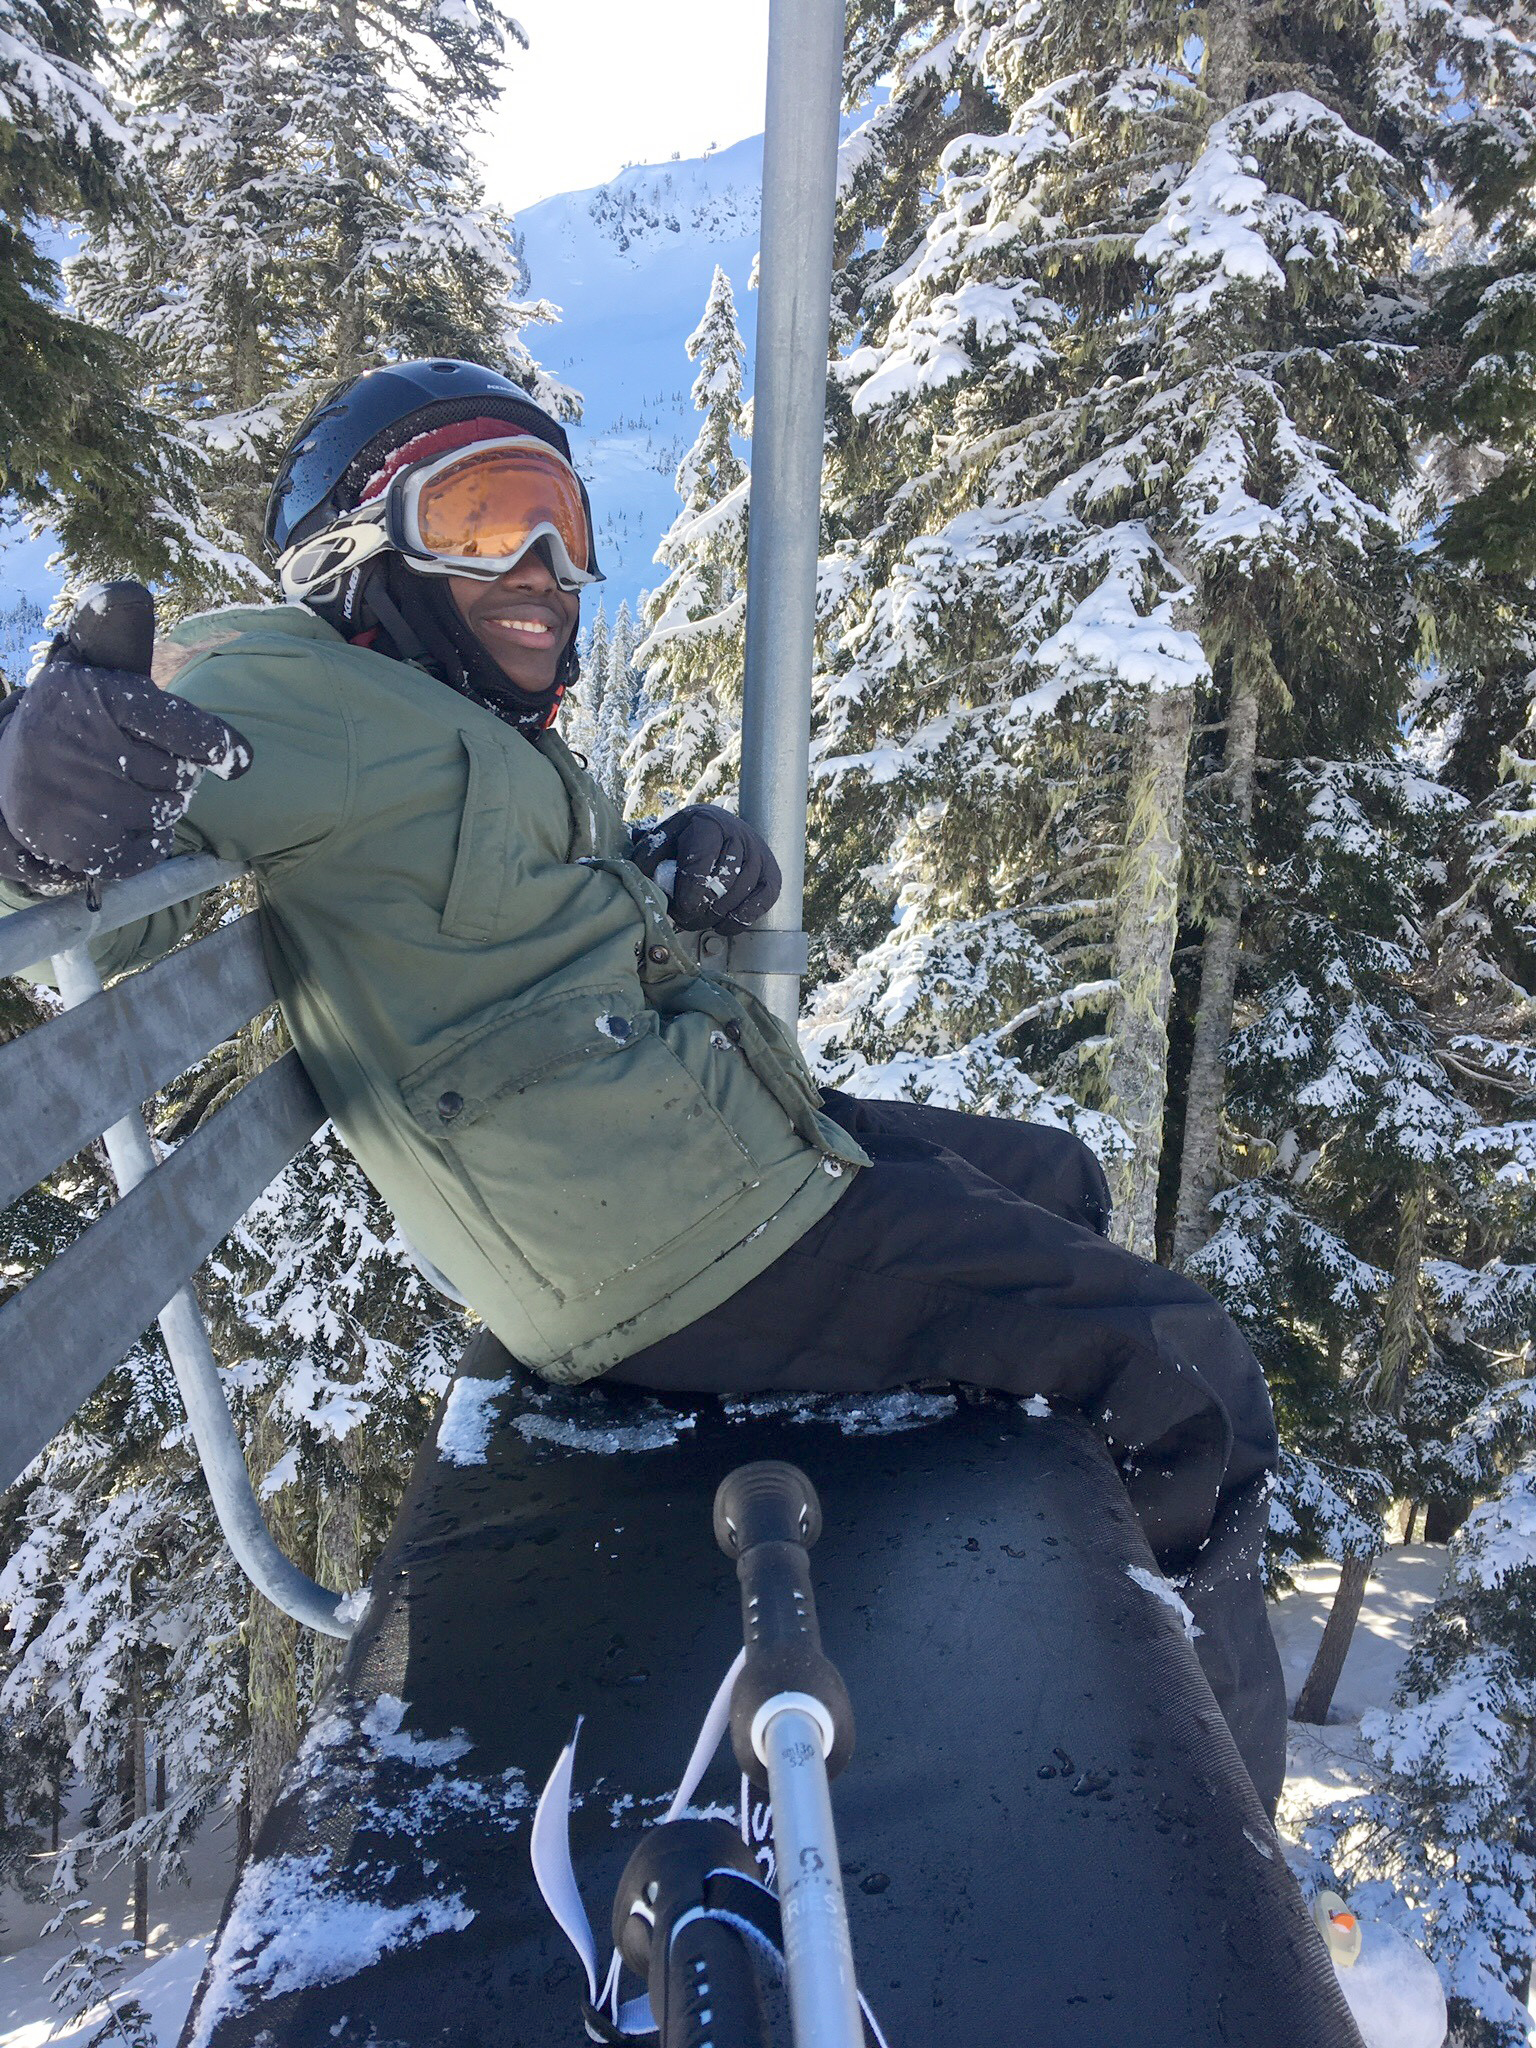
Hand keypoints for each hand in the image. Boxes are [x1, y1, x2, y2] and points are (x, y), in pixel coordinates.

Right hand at [0, 659, 251, 890]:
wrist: (3, 765)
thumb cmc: (72, 720)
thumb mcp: (98, 679)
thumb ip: (141, 672)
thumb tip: (183, 675)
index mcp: (103, 697)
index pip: (181, 726)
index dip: (217, 744)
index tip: (238, 760)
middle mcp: (91, 746)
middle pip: (179, 773)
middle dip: (180, 773)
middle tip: (153, 768)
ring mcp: (84, 797)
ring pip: (165, 811)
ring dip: (164, 806)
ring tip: (133, 791)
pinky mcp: (78, 842)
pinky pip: (145, 852)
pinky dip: (151, 842)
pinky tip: (133, 824)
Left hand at [630, 803, 781, 933]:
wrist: (721, 829)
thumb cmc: (686, 840)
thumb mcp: (664, 839)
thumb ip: (649, 857)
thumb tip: (641, 881)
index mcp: (708, 823)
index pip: (702, 860)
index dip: (689, 890)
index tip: (680, 909)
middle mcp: (739, 834)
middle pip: (722, 882)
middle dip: (700, 908)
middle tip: (683, 919)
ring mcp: (759, 854)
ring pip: (740, 895)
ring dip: (716, 916)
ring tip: (697, 922)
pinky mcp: (772, 874)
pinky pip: (761, 903)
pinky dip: (740, 920)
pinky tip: (721, 925)